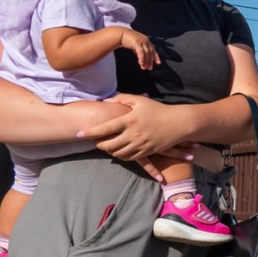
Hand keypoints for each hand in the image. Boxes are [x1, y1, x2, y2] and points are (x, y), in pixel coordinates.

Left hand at [79, 93, 193, 164]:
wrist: (178, 123)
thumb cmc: (158, 110)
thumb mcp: (140, 101)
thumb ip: (121, 98)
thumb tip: (105, 100)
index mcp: (129, 120)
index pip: (104, 128)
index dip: (89, 132)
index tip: (78, 133)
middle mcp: (133, 134)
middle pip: (108, 144)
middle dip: (99, 144)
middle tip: (96, 140)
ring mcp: (140, 144)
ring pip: (117, 153)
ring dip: (109, 151)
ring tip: (107, 145)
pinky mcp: (146, 151)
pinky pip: (129, 157)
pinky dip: (121, 155)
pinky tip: (119, 151)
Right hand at [118, 28, 159, 70]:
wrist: (120, 34)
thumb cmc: (128, 40)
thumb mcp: (136, 46)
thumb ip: (140, 51)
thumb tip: (143, 60)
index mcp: (147, 41)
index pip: (153, 49)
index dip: (156, 56)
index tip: (158, 63)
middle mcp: (146, 41)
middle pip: (150, 52)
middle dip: (150, 61)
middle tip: (150, 68)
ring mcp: (142, 41)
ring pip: (147, 53)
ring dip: (146, 61)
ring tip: (144, 68)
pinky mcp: (137, 42)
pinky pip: (141, 52)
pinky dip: (142, 58)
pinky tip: (141, 63)